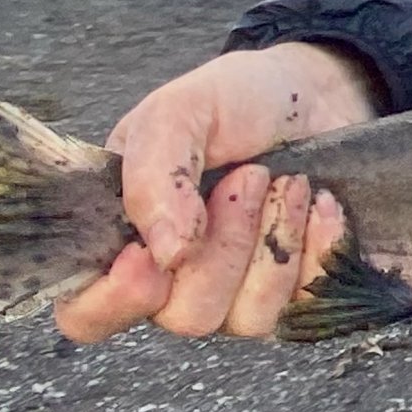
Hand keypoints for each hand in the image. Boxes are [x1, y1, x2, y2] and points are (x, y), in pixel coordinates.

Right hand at [53, 43, 376, 342]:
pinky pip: (307, 306)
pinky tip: (324, 204)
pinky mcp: (299, 291)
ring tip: (290, 182)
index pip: (88, 315)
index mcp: (125, 239)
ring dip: (275, 242)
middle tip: (251, 176)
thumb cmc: (234, 101)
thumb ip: (155, 176)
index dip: (114, 301)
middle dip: (226, 243)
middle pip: (185, 317)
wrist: (316, 92)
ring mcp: (240, 294)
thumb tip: (167, 253)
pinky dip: (320, 250)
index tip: (149, 255)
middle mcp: (177, 280)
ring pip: (248, 318)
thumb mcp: (180, 113)